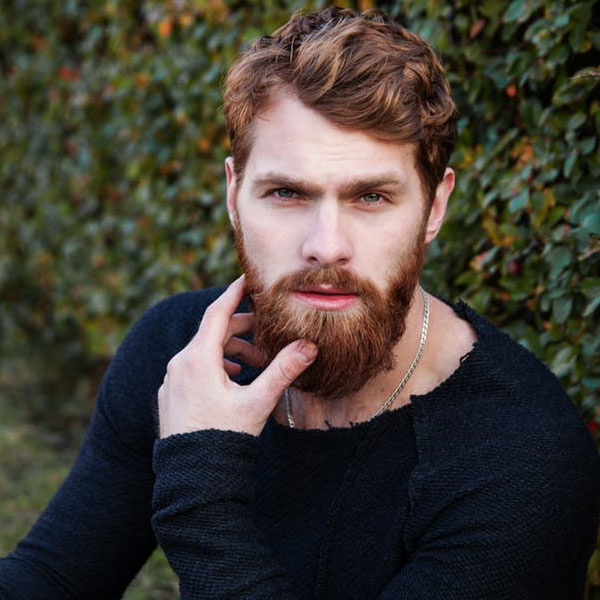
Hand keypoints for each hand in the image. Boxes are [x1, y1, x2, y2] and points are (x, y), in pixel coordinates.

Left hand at [157, 275, 317, 437]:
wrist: (194, 477)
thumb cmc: (224, 437)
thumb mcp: (257, 401)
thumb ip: (283, 370)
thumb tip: (309, 346)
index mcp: (198, 359)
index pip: (217, 312)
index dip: (234, 293)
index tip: (247, 278)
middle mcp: (179, 363)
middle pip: (212, 331)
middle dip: (241, 328)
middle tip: (266, 333)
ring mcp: (172, 379)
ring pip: (203, 350)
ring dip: (230, 350)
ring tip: (254, 363)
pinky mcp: (170, 393)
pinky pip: (193, 366)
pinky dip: (214, 364)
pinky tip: (231, 378)